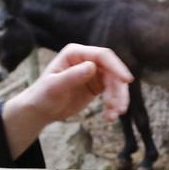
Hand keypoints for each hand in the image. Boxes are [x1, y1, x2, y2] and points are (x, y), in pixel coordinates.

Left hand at [2, 44, 133, 157]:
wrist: (41, 110)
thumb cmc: (43, 95)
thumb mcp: (55, 86)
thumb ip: (72, 76)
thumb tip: (92, 66)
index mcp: (75, 53)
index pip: (102, 56)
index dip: (116, 67)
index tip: (127, 81)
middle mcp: (87, 59)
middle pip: (112, 70)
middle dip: (118, 89)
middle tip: (120, 108)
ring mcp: (93, 72)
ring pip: (115, 82)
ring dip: (118, 99)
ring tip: (114, 115)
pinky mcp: (96, 85)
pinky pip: (112, 92)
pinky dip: (114, 104)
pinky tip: (110, 116)